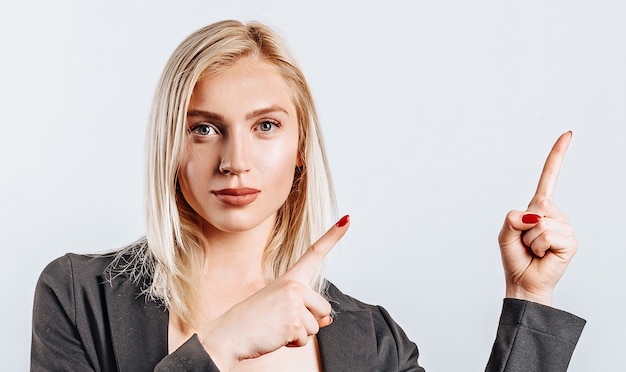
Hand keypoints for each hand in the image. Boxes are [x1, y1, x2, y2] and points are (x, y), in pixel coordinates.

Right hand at [199, 215, 349, 368]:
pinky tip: (276, 335)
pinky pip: (306, 340)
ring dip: (299, 334)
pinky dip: (293, 344)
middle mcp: (294, 286)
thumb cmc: (252, 320)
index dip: (333, 236)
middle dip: (309, 322)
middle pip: (324, 309)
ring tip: (277, 327)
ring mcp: (294, 302)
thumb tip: (328, 319)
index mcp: (289, 278)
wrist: (229, 334)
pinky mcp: (293, 322)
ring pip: (316, 327)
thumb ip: (305, 309)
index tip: (346, 219)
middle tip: (282, 320)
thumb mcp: (280, 308)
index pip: (314, 253)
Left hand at [498, 132, 576, 305]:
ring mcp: (564, 227)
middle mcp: (554, 214)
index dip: (558, 155)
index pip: (549, 176)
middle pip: (539, 203)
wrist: (523, 281)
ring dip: (530, 238)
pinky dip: (539, 246)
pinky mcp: (570, 241)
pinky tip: (543, 254)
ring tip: (533, 249)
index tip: (568, 134)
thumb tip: (535, 216)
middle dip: (524, 224)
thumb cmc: (515, 257)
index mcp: (538, 207)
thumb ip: (513, 218)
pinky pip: (548, 235)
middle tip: (525, 241)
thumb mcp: (504, 233)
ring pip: (541, 222)